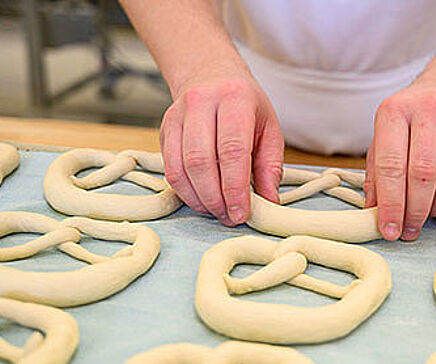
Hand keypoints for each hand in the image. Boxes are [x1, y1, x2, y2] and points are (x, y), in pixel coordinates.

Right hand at [161, 63, 283, 225]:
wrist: (211, 75)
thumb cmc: (246, 106)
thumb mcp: (269, 129)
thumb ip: (270, 167)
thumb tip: (270, 203)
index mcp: (234, 99)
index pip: (232, 150)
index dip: (235, 187)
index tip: (241, 213)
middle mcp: (201, 103)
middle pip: (201, 161)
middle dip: (216, 198)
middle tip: (230, 217)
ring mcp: (178, 115)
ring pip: (181, 167)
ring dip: (199, 198)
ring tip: (218, 212)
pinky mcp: (164, 130)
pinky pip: (169, 168)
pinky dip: (185, 191)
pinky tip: (202, 200)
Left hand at [364, 69, 435, 240]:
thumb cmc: (412, 120)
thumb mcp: (386, 137)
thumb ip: (376, 173)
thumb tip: (374, 212)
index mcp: (395, 111)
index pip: (391, 166)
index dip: (390, 205)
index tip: (390, 231)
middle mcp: (429, 110)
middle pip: (423, 175)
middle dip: (415, 212)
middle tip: (410, 231)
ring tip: (429, 214)